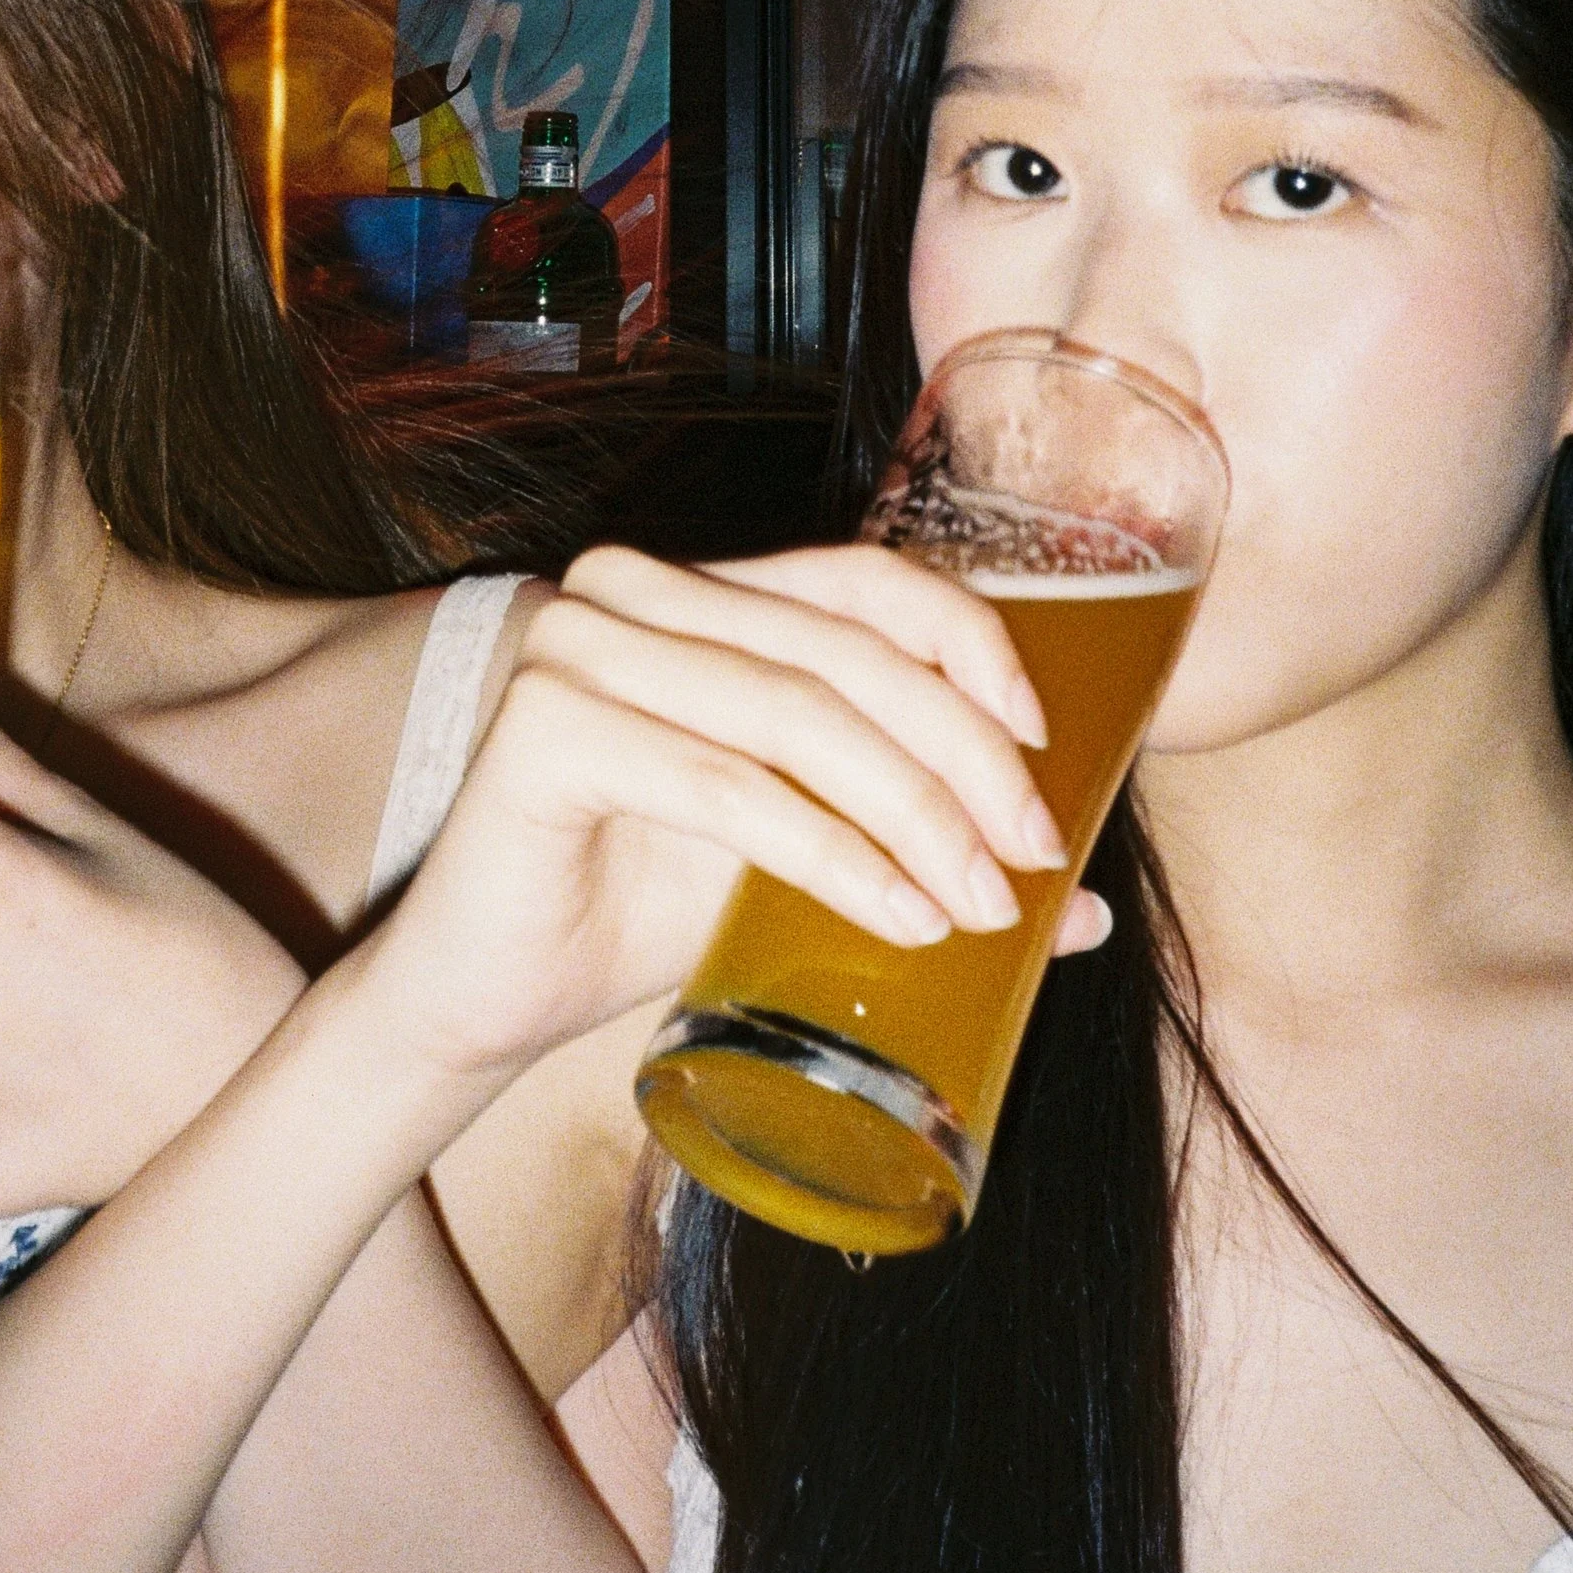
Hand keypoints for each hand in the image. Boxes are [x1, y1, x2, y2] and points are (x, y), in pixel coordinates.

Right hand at [363, 540, 1099, 1089]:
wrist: (489, 994)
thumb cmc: (641, 913)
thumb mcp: (805, 864)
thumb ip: (919, 853)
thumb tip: (1082, 904)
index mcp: (700, 590)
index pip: (865, 578)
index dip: (968, 644)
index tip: (1041, 743)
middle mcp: (632, 589)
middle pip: (847, 653)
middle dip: (961, 759)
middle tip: (1028, 859)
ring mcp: (580, 645)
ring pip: (799, 716)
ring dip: (913, 815)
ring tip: (976, 904)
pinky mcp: (547, 727)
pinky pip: (731, 787)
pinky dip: (832, 856)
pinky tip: (897, 916)